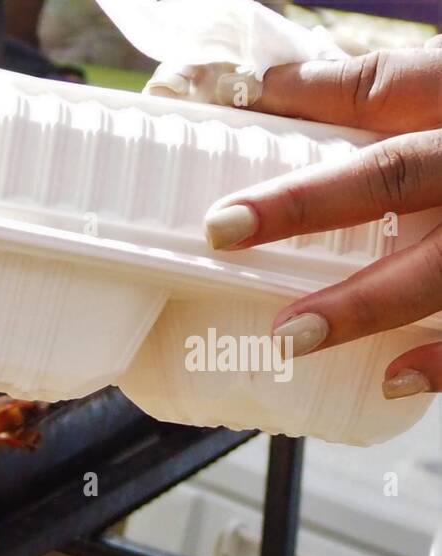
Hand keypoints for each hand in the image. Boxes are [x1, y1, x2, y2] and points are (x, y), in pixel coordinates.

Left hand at [203, 44, 441, 399]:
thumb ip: (395, 102)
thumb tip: (284, 98)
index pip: (381, 88)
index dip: (302, 100)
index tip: (221, 116)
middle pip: (398, 175)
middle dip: (309, 202)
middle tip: (223, 229)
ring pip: (441, 268)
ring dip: (364, 304)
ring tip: (291, 334)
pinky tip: (392, 381)